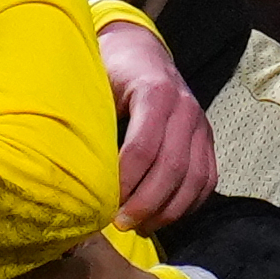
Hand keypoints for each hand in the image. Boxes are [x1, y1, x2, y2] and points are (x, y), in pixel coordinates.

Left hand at [99, 20, 214, 233]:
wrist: (139, 51)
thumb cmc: (107, 71)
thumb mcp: (94, 84)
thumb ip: (90, 119)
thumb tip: (71, 167)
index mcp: (156, 92)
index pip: (143, 146)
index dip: (125, 180)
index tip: (104, 204)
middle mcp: (185, 108)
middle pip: (172, 167)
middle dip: (146, 202)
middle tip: (119, 224)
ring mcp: (201, 124)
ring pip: (195, 178)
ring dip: (168, 210)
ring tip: (139, 227)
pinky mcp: (207, 139)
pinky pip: (208, 178)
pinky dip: (189, 203)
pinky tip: (163, 217)